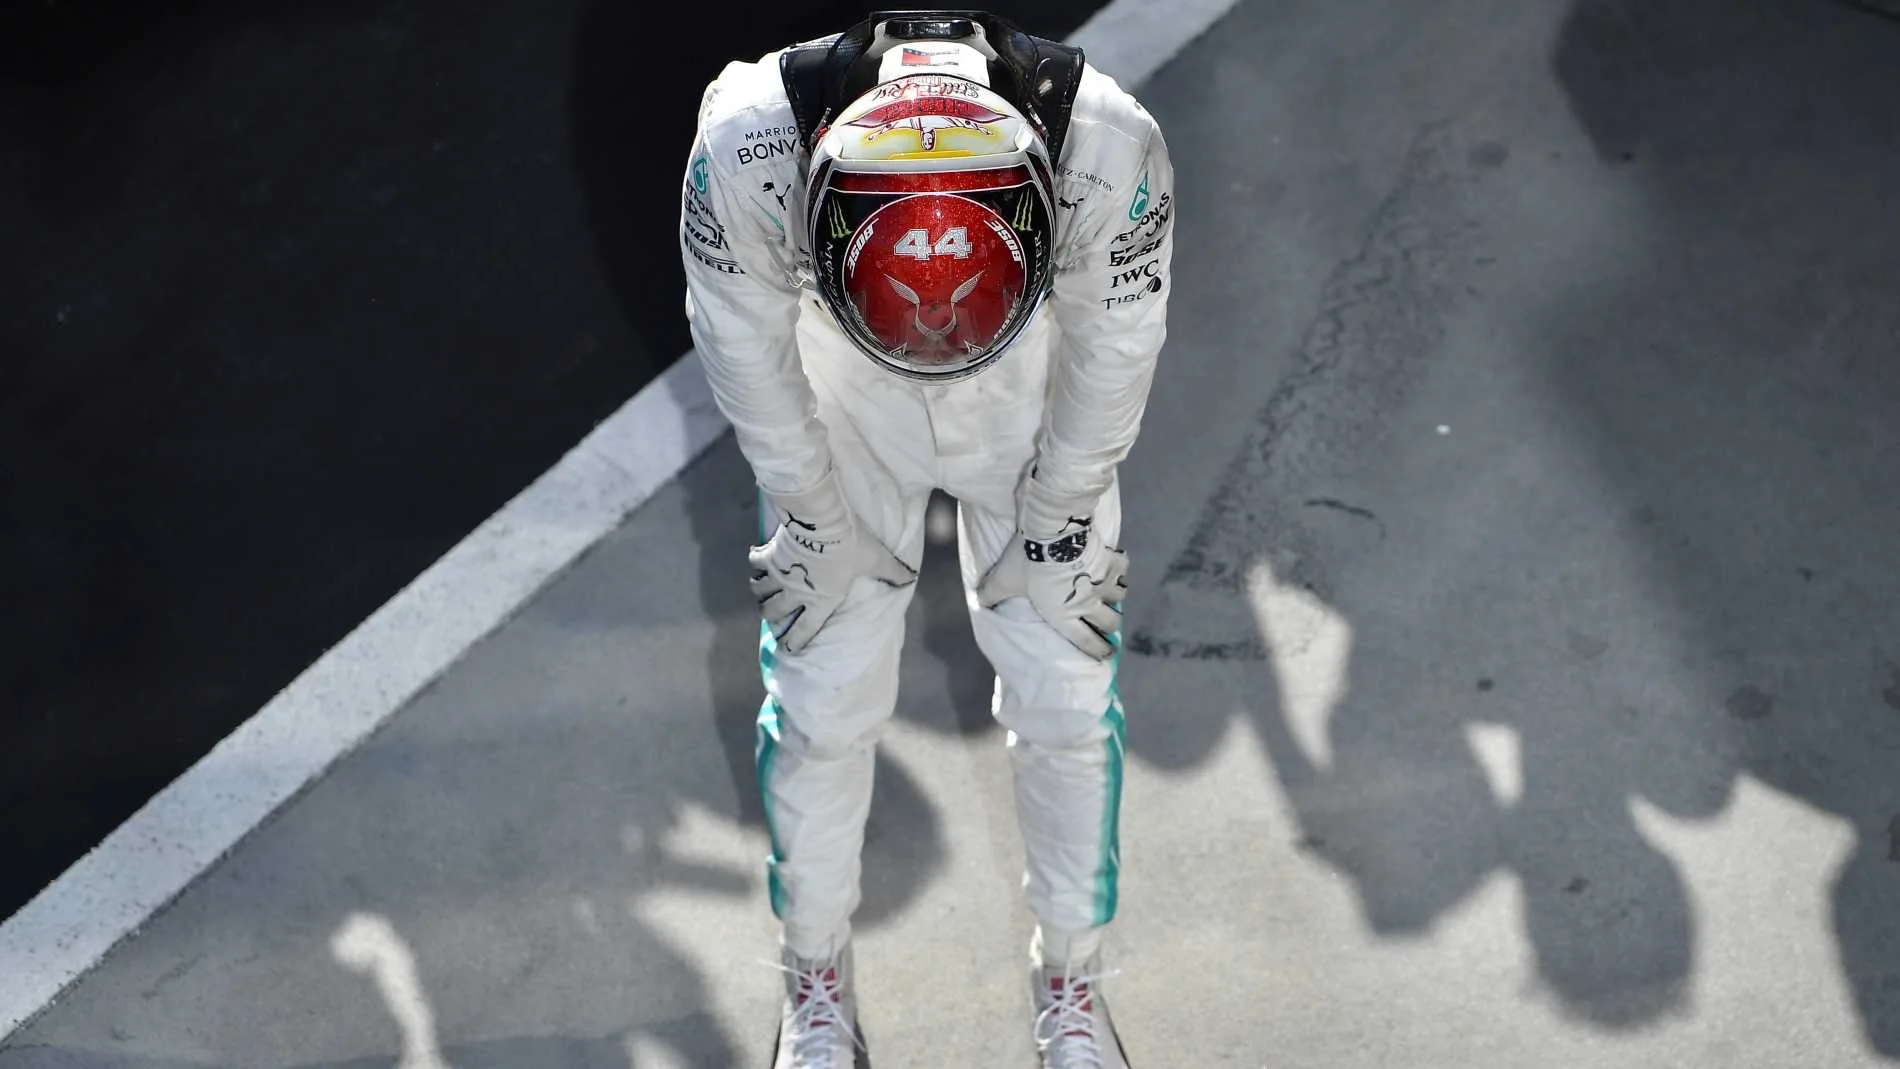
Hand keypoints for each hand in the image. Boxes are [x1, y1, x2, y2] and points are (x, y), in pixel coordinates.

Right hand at [748, 469, 915, 653]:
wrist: (822, 522)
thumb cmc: (851, 545)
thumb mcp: (877, 560)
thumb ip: (894, 573)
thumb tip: (912, 579)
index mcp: (821, 602)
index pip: (803, 632)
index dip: (793, 643)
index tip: (787, 647)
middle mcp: (796, 594)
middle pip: (774, 614)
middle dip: (772, 617)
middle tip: (773, 615)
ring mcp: (779, 576)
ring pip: (760, 593)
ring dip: (761, 593)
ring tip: (763, 591)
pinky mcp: (769, 556)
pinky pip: (755, 564)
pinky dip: (755, 563)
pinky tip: (758, 558)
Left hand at [977, 514, 1128, 661]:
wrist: (1052, 531)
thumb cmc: (1026, 560)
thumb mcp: (1004, 580)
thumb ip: (991, 594)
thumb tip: (977, 601)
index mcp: (1063, 615)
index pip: (1086, 641)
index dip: (1098, 650)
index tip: (1108, 654)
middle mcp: (1087, 604)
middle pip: (1110, 623)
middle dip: (1110, 626)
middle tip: (1108, 624)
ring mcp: (1103, 583)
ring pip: (1119, 597)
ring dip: (1115, 597)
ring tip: (1109, 592)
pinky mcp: (1112, 563)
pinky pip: (1122, 569)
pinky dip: (1119, 568)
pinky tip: (1114, 564)